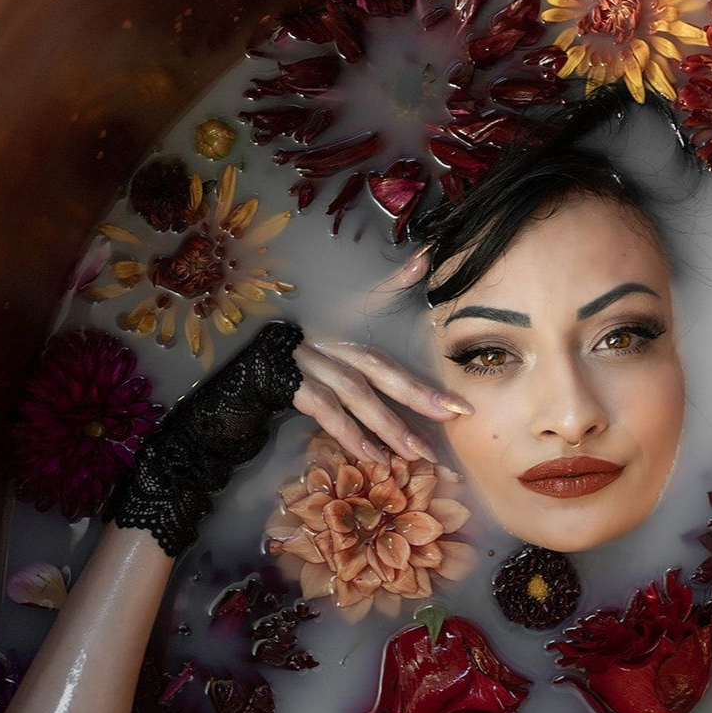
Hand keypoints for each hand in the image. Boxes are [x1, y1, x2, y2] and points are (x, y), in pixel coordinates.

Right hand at [292, 249, 471, 462]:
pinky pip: (323, 410)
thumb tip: (425, 256)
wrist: (249, 352)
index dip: (426, 383)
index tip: (462, 407)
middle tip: (452, 419)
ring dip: (386, 424)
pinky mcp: (289, 383)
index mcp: (348, 335)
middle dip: (417, 397)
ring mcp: (309, 364)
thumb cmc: (303, 337)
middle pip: (378, 371)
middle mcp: (332, 346)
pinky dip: (348, 433)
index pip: (392, 359)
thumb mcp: (342, 314)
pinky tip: (372, 456)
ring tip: (416, 453)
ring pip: (353, 394)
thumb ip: (388, 287)